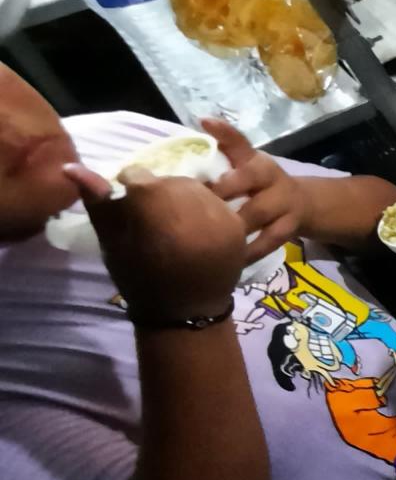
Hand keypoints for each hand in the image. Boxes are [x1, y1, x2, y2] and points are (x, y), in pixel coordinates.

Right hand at [65, 163, 244, 323]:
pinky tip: (193, 227)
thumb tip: (72, 166)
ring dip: (180, 197)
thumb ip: (98, 201)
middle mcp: (193, 211)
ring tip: (171, 221)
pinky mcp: (238, 226)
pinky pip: (217, 201)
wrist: (185, 312)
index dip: (129, 186)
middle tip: (150, 215)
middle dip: (156, 192)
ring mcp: (221, 218)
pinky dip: (203, 207)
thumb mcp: (112, 241)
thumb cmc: (140, 279)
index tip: (127, 205)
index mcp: (156, 214)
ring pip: (195, 187)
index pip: (139, 176)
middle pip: (169, 180)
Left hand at [203, 118, 305, 262]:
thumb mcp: (246, 162)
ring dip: (231, 225)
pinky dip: (246, 251)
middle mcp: (274, 179)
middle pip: (247, 180)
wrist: (302, 205)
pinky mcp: (288, 230)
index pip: (241, 146)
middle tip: (192, 204)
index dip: (224, 137)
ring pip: (256, 215)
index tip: (203, 134)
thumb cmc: (259, 183)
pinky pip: (265, 243)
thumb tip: (201, 121)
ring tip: (205, 234)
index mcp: (258, 161)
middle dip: (221, 193)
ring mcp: (285, 206)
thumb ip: (224, 146)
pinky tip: (226, 258)